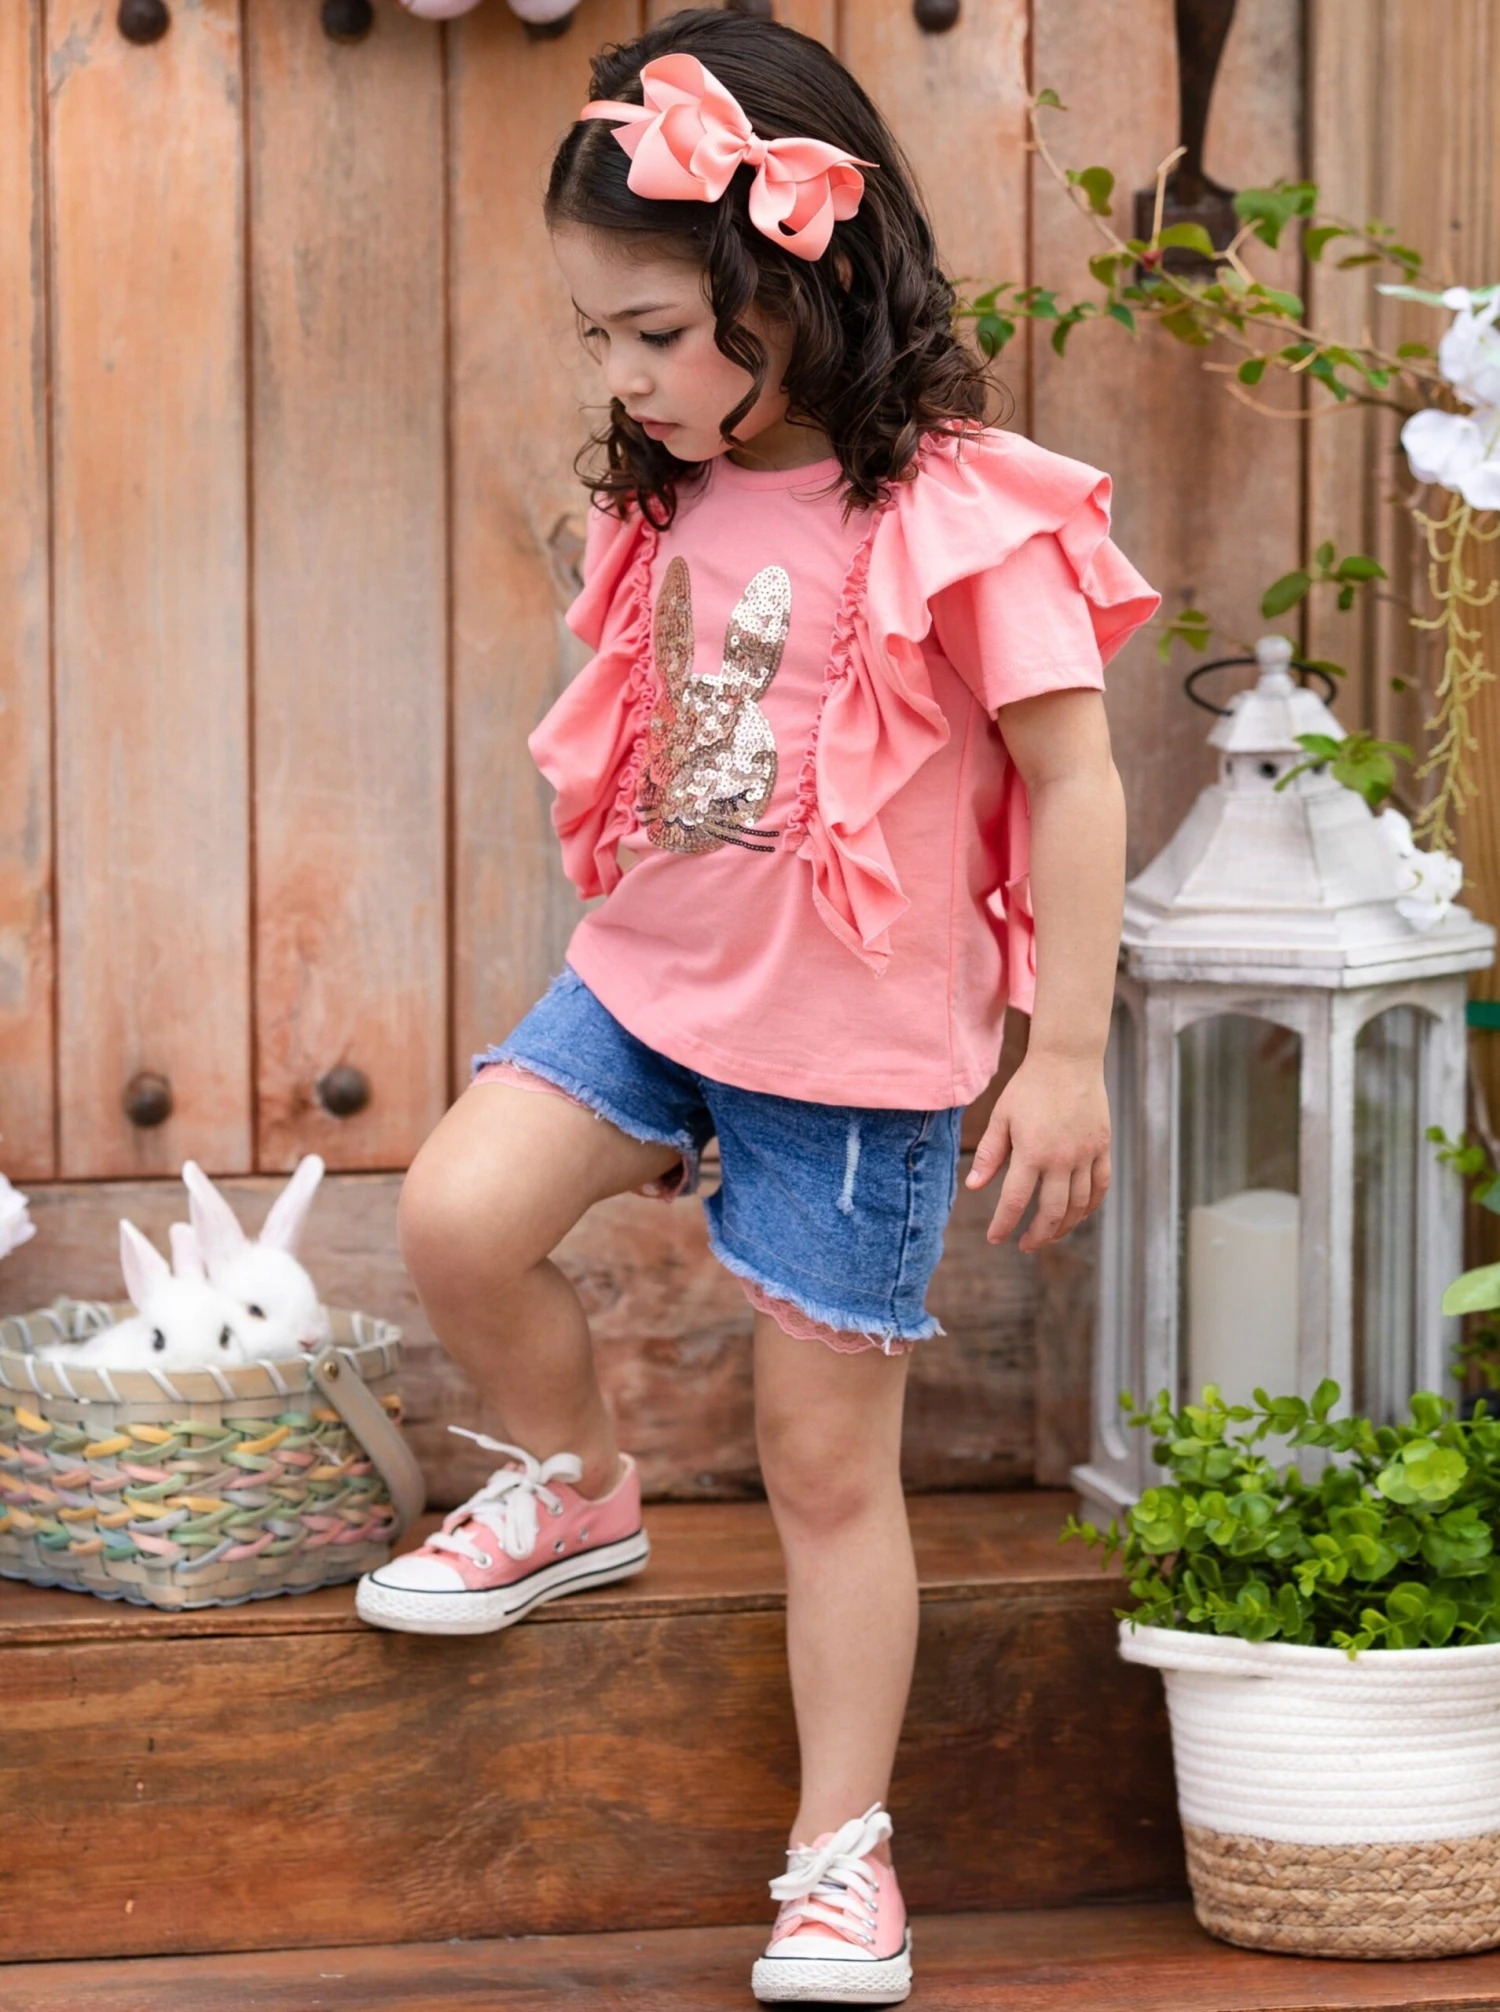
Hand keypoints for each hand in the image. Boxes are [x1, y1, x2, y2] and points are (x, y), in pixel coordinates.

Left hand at [966, 1052, 1110, 1251]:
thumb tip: (973, 1187)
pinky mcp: (1103, 1147)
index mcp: (1032, 1152)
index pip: (1015, 1201)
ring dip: (1063, 1226)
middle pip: (1051, 1212)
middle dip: (1037, 1236)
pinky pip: (1100, 1187)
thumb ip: (990, 1154)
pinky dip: (1089, 1207)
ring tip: (1049, 1235)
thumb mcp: (1002, 1118)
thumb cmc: (1028, 1087)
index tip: (995, 1239)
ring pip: (1078, 1205)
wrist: (1068, 1059)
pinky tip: (1077, 1215)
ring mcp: (1086, 1154)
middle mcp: (1062, 1159)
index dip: (1003, 1225)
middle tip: (1025, 1245)